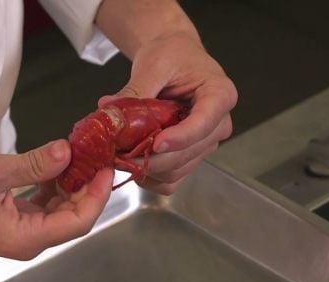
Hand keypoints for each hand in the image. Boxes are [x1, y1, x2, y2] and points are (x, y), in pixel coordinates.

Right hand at [0, 140, 112, 259]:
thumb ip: (33, 164)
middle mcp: (30, 240)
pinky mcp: (17, 222)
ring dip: (73, 185)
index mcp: (27, 237)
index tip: (106, 169)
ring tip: (82, 157)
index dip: (98, 196)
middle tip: (97, 157)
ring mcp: (24, 232)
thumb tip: (67, 151)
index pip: (78, 222)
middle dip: (88, 187)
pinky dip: (56, 186)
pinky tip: (60, 166)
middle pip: (74, 216)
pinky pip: (46, 205)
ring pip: (62, 210)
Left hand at [99, 32, 237, 193]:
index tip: (155, 144)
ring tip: (120, 156)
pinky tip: (133, 164)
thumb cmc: (171, 55)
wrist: (175, 57)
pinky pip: (173, 179)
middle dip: (154, 158)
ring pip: (178, 170)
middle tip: (119, 155)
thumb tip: (108, 109)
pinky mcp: (191, 156)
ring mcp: (206, 143)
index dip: (180, 138)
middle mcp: (219, 124)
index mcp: (220, 95)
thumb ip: (135, 90)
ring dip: (148, 169)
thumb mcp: (153, 65)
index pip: (203, 124)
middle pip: (189, 153)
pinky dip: (151, 177)